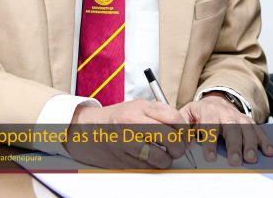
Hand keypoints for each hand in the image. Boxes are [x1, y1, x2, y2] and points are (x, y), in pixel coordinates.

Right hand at [65, 99, 186, 168]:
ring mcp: (128, 143)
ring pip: (161, 157)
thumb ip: (159, 111)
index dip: (184, 128)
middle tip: (178, 147)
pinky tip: (150, 158)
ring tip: (164, 154)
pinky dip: (153, 165)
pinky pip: (147, 167)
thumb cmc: (115, 117)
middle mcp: (134, 124)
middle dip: (179, 146)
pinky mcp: (123, 160)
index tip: (185, 133)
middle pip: (170, 138)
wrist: (88, 129)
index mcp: (140, 107)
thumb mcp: (137, 105)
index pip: (173, 117)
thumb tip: (180, 124)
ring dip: (167, 159)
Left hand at [179, 92, 272, 165]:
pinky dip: (265, 141)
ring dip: (251, 144)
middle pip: (231, 129)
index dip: (209, 142)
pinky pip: (259, 130)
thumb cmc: (200, 113)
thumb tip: (179, 141)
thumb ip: (182, 128)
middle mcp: (226, 114)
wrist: (215, 100)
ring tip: (251, 159)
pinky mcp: (249, 122)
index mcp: (208, 112)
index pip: (209, 126)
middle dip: (234, 146)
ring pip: (247, 130)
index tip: (209, 157)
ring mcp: (239, 117)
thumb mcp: (187, 115)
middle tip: (235, 161)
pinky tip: (269, 152)